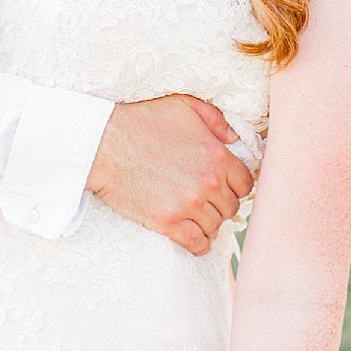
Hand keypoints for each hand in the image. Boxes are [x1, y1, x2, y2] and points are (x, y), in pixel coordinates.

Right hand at [86, 94, 254, 255]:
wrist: (104, 144)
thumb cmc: (142, 121)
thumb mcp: (183, 106)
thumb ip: (215, 119)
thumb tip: (233, 137)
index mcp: (217, 156)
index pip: (246, 184)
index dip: (235, 186)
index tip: (224, 188)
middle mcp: (208, 182)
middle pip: (231, 207)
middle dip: (220, 205)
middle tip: (206, 202)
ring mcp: (188, 204)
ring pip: (215, 226)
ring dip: (208, 224)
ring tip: (196, 218)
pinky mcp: (168, 222)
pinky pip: (196, 243)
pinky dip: (199, 244)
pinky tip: (194, 238)